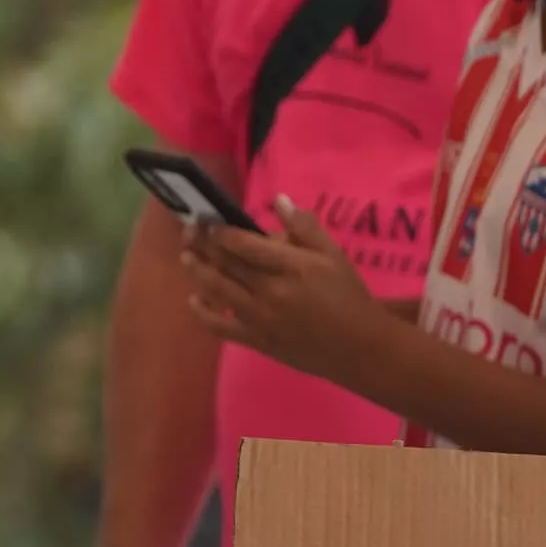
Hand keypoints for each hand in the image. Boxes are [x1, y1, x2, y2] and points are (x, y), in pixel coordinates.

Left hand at [178, 200, 395, 388]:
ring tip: (186, 257)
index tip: (208, 220)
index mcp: (291, 266)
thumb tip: (279, 199)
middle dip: (203, 245)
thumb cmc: (349, 296)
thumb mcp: (333, 255)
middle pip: (226, 263)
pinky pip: (221, 327)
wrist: (359, 347)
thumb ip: (305, 227)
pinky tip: (194, 300)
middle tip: (189, 232)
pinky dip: (203, 313)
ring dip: (197, 272)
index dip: (221, 231)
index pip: (244, 244)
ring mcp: (261, 318)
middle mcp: (271, 291)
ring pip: (217, 290)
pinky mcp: (257, 341)